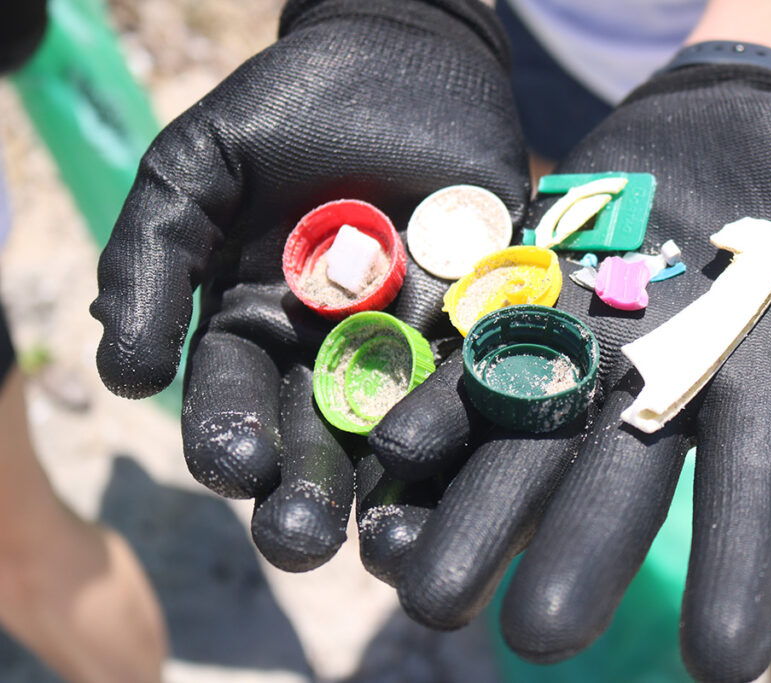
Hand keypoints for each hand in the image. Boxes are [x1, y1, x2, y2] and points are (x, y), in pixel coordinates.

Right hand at [90, 0, 528, 571]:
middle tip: (304, 539)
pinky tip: (474, 478)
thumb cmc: (286, 111)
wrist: (403, 61)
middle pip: (316, 444)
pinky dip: (481, 431)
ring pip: (402, 438)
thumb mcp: (197, 171)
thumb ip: (151, 262)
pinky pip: (485, 386)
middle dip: (308, 495)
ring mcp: (414, 348)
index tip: (234, 466)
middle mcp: (334, 357)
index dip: (228, 439)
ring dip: (396, 495)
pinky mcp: (486, 326)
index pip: (234, 405)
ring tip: (393, 544)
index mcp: (257, 332)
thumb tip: (124, 377)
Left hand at [370, 63, 770, 678]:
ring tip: (425, 591)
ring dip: (475, 515)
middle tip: (532, 638)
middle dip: (576, 561)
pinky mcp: (525, 309)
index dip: (744, 572)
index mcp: (748, 387)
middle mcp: (656, 393)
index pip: (753, 495)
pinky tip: (393, 452)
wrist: (717, 132)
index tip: (734, 667)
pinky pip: (474, 366)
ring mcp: (583, 355)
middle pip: (615, 490)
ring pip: (526, 449)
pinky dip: (437, 407)